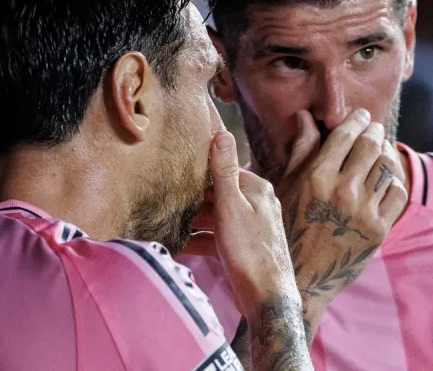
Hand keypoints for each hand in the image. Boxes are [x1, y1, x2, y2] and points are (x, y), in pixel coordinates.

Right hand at [190, 131, 310, 369]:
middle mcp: (258, 204)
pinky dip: (200, 240)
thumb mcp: (231, 207)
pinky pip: (217, 238)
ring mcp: (252, 228)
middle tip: (166, 197)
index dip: (200, 171)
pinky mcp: (244, 249)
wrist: (267, 299)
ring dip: (194, 220)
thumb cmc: (250, 251)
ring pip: (217, 217)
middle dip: (194, 197)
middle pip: (219, 193)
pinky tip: (179, 245)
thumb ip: (224, 171)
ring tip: (167, 221)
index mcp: (258, 189)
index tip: (175, 171)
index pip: (225, 169)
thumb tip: (222, 133)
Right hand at [278, 109, 407, 340]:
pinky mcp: (379, 230)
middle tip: (373, 128)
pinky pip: (397, 193)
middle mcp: (342, 191)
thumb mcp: (284, 188)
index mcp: (316, 178)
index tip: (360, 116)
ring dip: (385, 153)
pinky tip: (384, 179)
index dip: (356, 120)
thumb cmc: (287, 229)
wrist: (303, 280)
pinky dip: (393, 180)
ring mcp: (363, 211)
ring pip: (387, 167)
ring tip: (381, 149)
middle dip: (374, 131)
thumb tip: (305, 117)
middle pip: (371, 146)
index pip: (345, 135)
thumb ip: (300, 150)